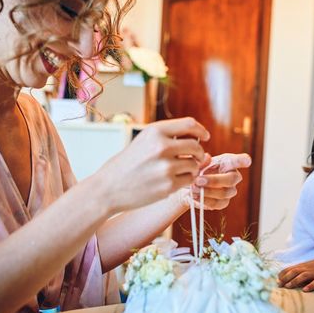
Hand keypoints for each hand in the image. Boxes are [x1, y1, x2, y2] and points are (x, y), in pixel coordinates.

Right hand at [95, 117, 209, 213]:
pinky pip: (189, 180)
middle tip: (195, 158)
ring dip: (192, 168)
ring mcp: (166, 167)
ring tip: (180, 171)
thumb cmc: (126, 164)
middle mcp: (162, 146)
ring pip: (194, 164)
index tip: (205, 137)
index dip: (201, 131)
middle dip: (199, 153)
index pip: (189, 124)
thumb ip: (167, 136)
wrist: (108, 188)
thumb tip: (198, 138)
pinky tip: (174, 181)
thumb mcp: (143, 141)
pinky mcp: (168, 185)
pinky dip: (186, 180)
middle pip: (195, 145)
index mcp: (155, 131)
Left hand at [176, 153, 251, 209]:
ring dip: (207, 192)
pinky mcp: (223, 202)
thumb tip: (208, 157)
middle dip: (214, 181)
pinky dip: (205, 201)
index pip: (238, 160)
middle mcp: (232, 176)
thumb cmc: (196, 171)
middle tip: (198, 180)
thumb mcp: (196, 163)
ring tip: (193, 188)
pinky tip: (195, 196)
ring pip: (224, 193)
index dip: (243, 161)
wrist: (188, 185)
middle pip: (232, 179)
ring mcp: (230, 190)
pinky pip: (217, 204)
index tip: (246, 161)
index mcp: (227, 162)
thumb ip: (201, 161)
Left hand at [278, 256, 313, 291]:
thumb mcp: (309, 266)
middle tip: (279, 285)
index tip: (276, 280)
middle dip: (286, 278)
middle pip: (295, 271)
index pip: (290, 269)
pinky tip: (305, 290)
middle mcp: (308, 268)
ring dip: (295, 281)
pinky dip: (310, 286)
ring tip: (288, 286)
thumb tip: (287, 280)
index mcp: (303, 266)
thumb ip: (299, 271)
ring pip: (303, 276)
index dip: (283, 274)